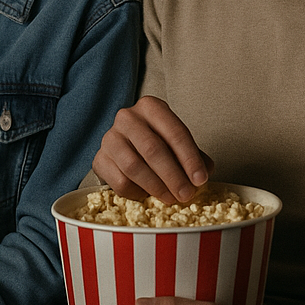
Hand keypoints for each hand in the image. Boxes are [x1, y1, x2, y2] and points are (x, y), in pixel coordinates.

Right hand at [93, 96, 213, 203]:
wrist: (125, 144)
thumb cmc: (157, 141)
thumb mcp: (176, 141)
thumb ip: (193, 155)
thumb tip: (204, 172)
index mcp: (151, 107)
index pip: (175, 132)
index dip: (190, 158)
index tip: (201, 179)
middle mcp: (127, 117)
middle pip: (153, 149)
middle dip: (173, 176)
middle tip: (186, 194)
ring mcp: (110, 138)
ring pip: (134, 166)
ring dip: (156, 187)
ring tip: (171, 198)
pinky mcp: (99, 159)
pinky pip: (119, 181)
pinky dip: (137, 192)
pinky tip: (148, 195)